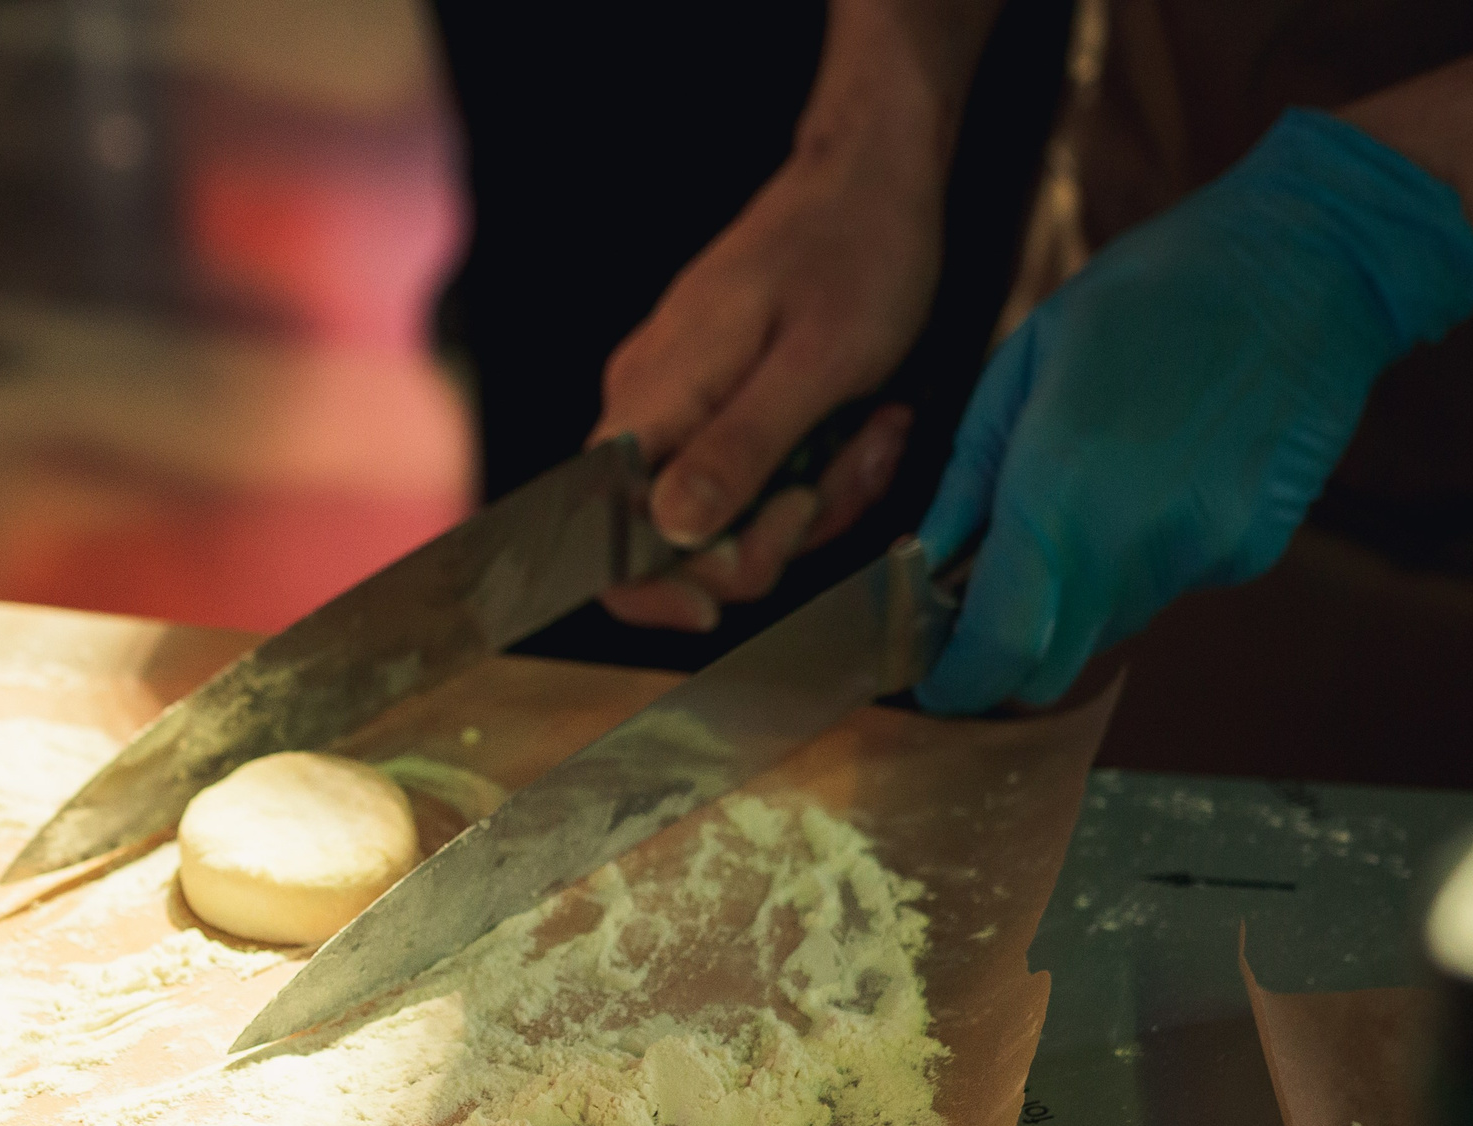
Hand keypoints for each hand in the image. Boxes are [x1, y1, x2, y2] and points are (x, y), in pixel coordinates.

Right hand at [595, 130, 936, 632]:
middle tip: (837, 481)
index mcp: (652, 400)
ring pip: (734, 514)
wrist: (870, 174)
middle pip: (680, 541)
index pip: (602, 533)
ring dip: (815, 498)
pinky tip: (860, 424)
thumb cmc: (854, 251)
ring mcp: (685, 407)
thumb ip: (742, 446)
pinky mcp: (724, 404)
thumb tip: (671, 529)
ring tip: (871, 432)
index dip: (649, 590)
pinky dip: (817, 471)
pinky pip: (759, 476)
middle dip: (773, 537)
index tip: (721, 603)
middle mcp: (649, 409)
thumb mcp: (818, 360)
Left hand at [915, 108, 1472, 712]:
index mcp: (1058, 493)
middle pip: (1050, 668)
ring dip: (1074, 598)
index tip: (935, 677)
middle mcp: (1132, 545)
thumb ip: (967, 481)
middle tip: (985, 603)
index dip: (958, 682)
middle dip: (1007, 656)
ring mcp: (1201, 555)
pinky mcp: (1250, 552)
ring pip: (1108, 627)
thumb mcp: (1024, 363)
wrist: (1310, 262)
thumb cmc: (1148, 294)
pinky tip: (1160, 478)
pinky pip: (1169, 585)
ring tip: (1085, 499)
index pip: (998, 650)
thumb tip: (923, 561)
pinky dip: (1140, 561)